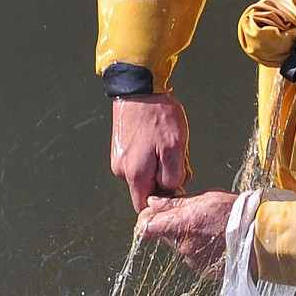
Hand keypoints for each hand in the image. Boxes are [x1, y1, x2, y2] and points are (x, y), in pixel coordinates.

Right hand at [110, 93, 189, 211]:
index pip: (144, 206)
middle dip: (163, 180)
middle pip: (145, 190)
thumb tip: (169, 189)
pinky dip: (150, 156)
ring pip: (143, 175)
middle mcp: (122, 171)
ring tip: (167, 144)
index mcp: (135, 175)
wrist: (139, 90)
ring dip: (158, 166)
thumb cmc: (158, 117)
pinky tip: (157, 140)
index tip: (174, 187)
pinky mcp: (120, 149)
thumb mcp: (176, 148)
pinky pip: (138, 162)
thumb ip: (173, 176)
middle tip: (176, 159)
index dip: (161, 202)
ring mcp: (118, 160)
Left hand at [136, 190, 239, 276]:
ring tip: (212, 231)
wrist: (262, 238)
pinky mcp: (204, 271)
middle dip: (173, 227)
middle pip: (166, 236)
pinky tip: (217, 244)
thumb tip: (152, 202)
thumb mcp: (205, 197)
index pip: (147, 228)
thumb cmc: (236, 213)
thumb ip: (175, 202)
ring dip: (190, 239)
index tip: (151, 216)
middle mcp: (184, 245)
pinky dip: (202, 251)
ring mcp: (194, 261)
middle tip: (194, 218)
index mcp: (182, 224)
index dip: (146, 222)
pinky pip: (195, 259)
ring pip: (182, 248)